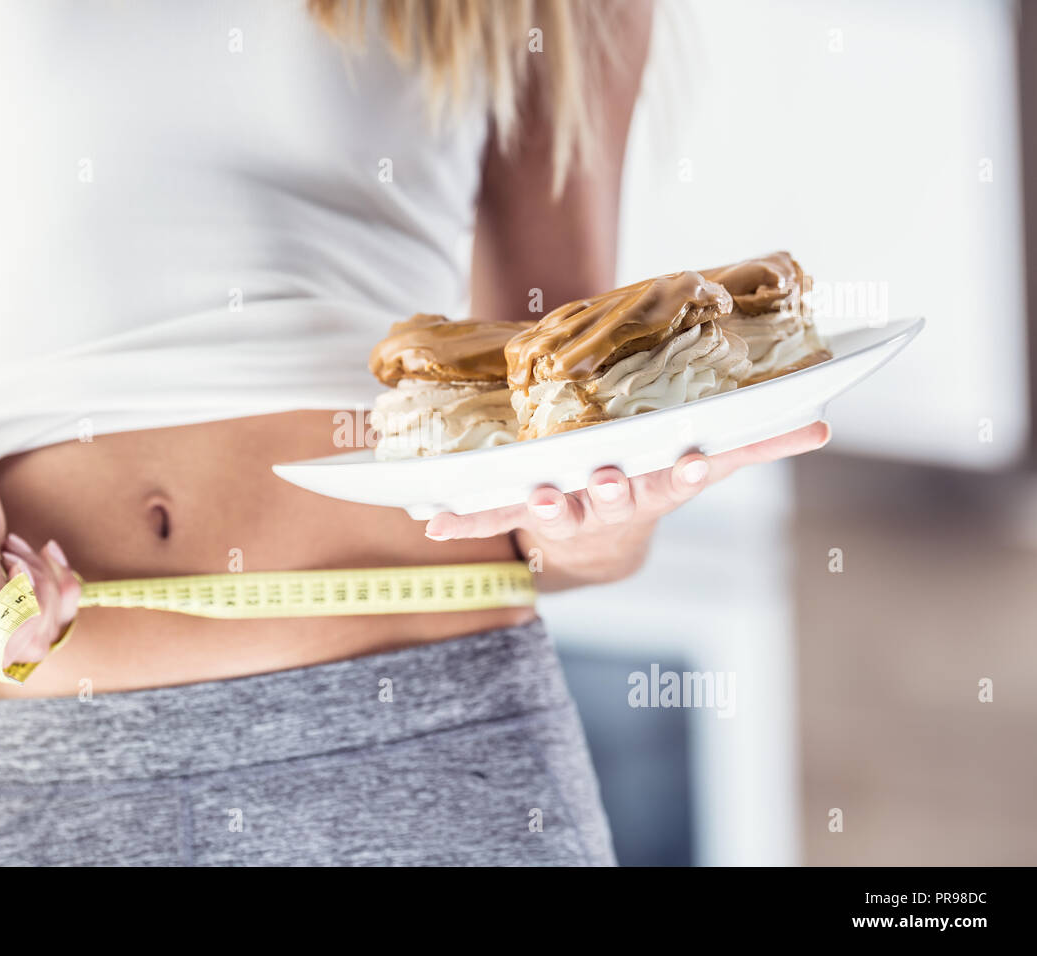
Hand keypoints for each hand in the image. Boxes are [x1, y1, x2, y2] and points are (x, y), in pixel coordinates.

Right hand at [0, 442, 79, 664]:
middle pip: (25, 642)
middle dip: (39, 590)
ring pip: (39, 633)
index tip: (14, 560)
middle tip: (11, 545)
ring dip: (46, 585)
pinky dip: (54, 586)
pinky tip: (42, 554)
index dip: (25, 607)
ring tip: (13, 546)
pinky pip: (42, 622)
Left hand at [423, 422, 830, 590]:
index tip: (681, 462)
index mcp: (654, 488)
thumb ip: (754, 446)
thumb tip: (822, 426)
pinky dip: (463, 520)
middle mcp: (611, 505)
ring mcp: (567, 513)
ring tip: (534, 497)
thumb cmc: (651, 486)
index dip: (677, 474)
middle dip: (604, 492)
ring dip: (542, 507)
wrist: (597, 546)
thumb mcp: (699, 466)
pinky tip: (433, 522)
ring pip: (556, 512)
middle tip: (598, 479)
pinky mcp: (524, 514)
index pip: (673, 482)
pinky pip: (490, 516)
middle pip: (611, 501)